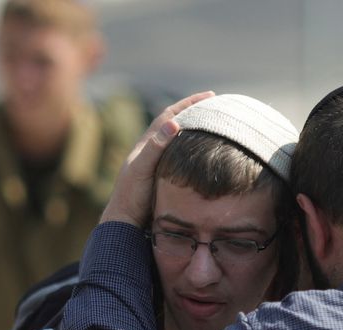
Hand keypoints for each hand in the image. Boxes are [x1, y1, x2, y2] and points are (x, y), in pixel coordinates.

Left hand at [100, 91, 214, 226]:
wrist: (125, 220)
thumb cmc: (132, 195)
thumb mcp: (142, 168)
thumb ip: (156, 147)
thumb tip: (174, 123)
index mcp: (147, 144)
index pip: (170, 115)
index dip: (189, 104)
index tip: (210, 96)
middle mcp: (152, 150)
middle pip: (176, 124)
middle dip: (195, 113)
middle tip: (217, 107)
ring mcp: (158, 163)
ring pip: (179, 141)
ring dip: (196, 130)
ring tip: (215, 125)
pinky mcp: (163, 177)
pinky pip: (181, 157)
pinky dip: (194, 149)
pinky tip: (205, 153)